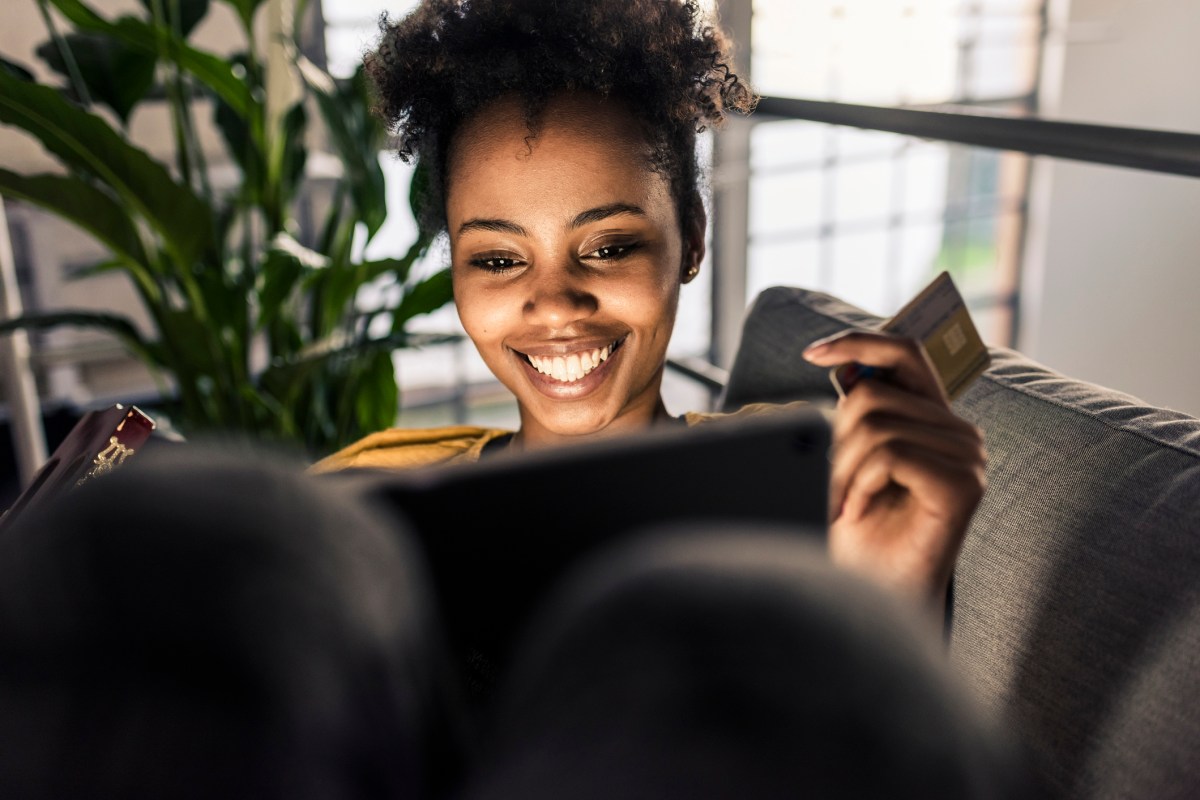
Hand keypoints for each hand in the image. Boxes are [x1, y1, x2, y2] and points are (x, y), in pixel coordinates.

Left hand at [802, 331, 986, 613]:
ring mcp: (967, 457)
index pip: (905, 352)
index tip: (812, 352)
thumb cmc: (857, 533)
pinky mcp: (964, 484)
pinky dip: (859, 484)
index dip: (860, 342)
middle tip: (827, 488)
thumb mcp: (847, 461)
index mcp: (931, 417)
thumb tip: (841, 371)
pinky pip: (890, 455)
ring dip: (840, 471)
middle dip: (832, 441)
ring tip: (840, 506)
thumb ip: (856, 414)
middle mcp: (957, 431)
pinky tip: (857, 513)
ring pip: (876, 427)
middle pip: (871, 396)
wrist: (871, 594)